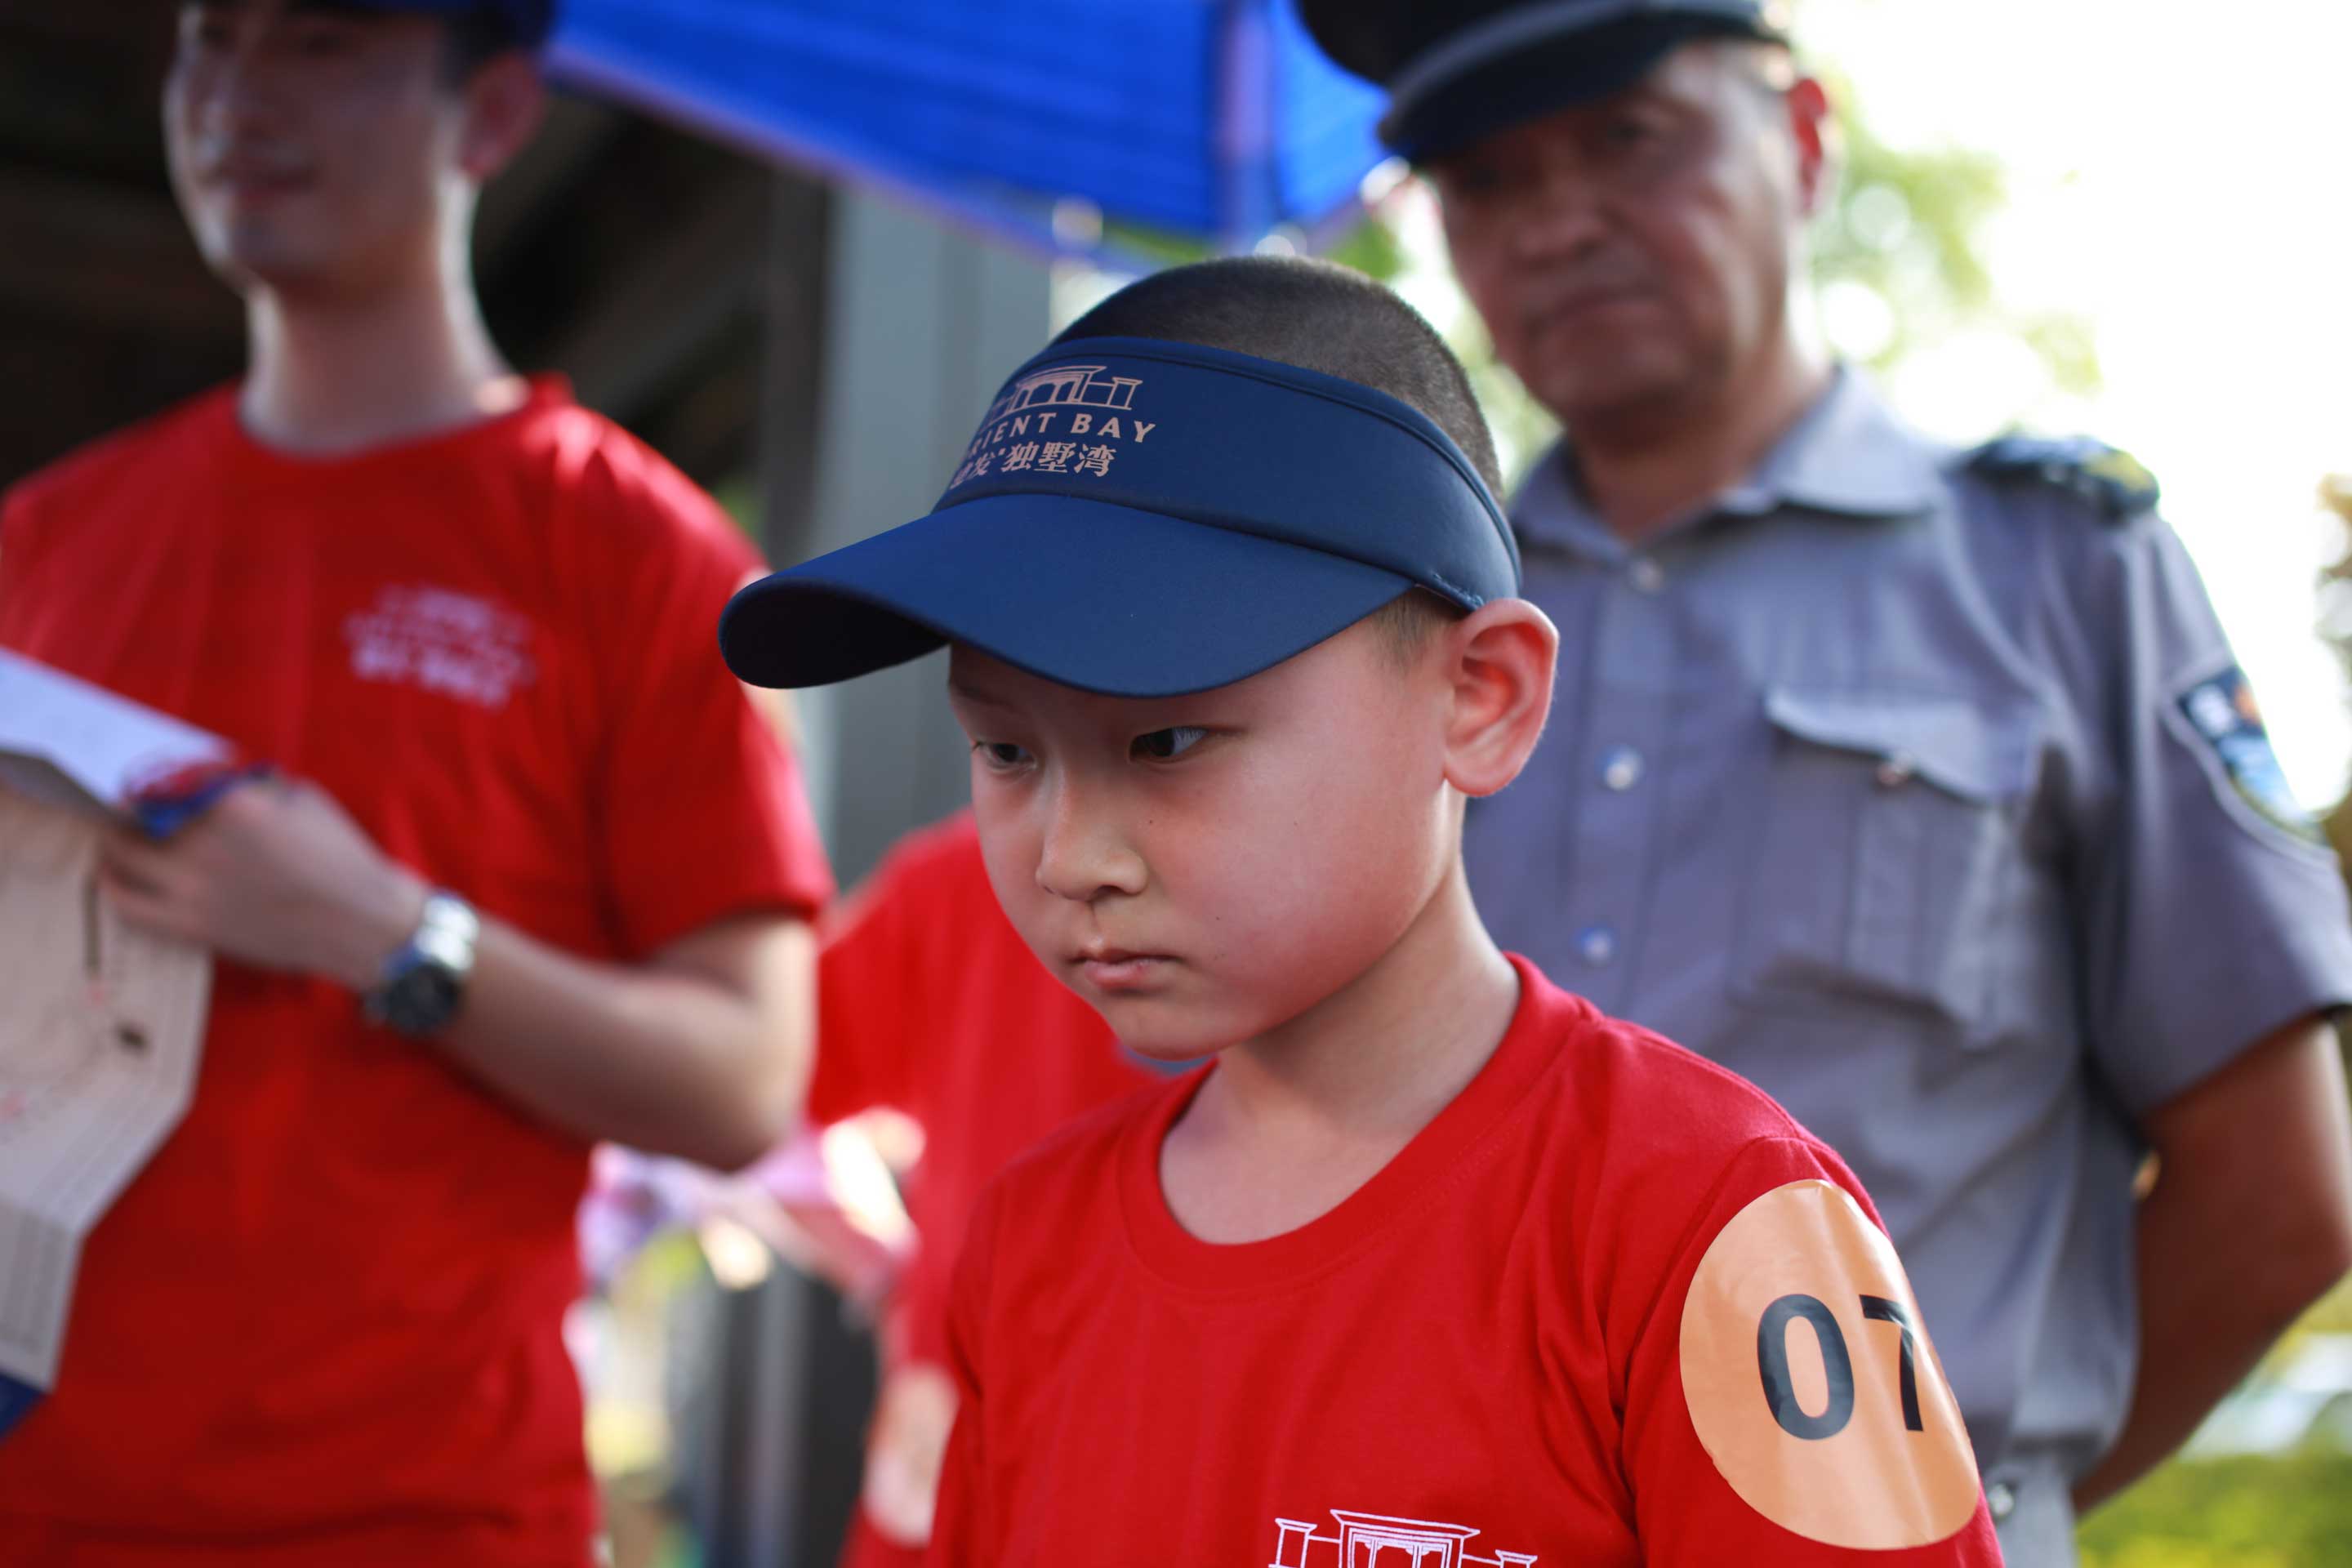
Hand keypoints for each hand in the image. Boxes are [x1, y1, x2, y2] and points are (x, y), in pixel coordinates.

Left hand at [99, 775, 428, 991]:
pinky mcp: (191, 926)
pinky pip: (128, 907)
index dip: (155, 777)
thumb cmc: (341, 856)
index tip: (151, 778)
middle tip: (129, 807)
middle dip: (130, 808)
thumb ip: (252, 787)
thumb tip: (211, 780)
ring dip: (114, 843)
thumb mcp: (303, 800)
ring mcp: (193, 889)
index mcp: (235, 805)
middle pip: (136, 815)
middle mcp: (204, 844)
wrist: (362, 923)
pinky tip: (115, 877)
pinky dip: (113, 887)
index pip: (169, 778)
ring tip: (116, 838)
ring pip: (121, 858)